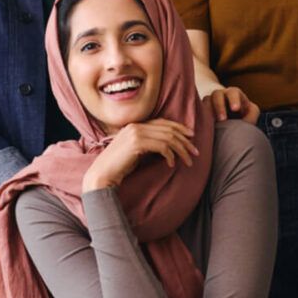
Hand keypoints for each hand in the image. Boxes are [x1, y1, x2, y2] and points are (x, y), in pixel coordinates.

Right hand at [82, 119, 198, 191]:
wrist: (102, 175)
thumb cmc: (119, 167)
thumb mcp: (136, 152)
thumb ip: (148, 144)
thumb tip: (169, 146)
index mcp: (135, 125)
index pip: (163, 122)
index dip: (180, 127)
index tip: (191, 136)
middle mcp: (136, 126)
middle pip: (168, 129)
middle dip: (185, 140)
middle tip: (195, 152)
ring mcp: (135, 133)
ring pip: (168, 137)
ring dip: (181, 150)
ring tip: (188, 161)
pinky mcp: (137, 143)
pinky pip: (162, 146)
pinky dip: (170, 155)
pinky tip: (171, 164)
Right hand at [205, 87, 259, 123]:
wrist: (227, 119)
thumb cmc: (242, 116)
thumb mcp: (249, 114)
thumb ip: (252, 115)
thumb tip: (248, 121)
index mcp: (234, 94)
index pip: (234, 93)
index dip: (234, 100)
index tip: (236, 109)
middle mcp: (220, 95)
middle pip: (217, 95)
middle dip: (220, 106)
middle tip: (222, 119)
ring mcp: (208, 102)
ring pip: (206, 102)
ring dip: (208, 112)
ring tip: (211, 125)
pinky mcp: (201, 110)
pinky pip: (197, 110)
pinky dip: (200, 116)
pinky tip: (203, 125)